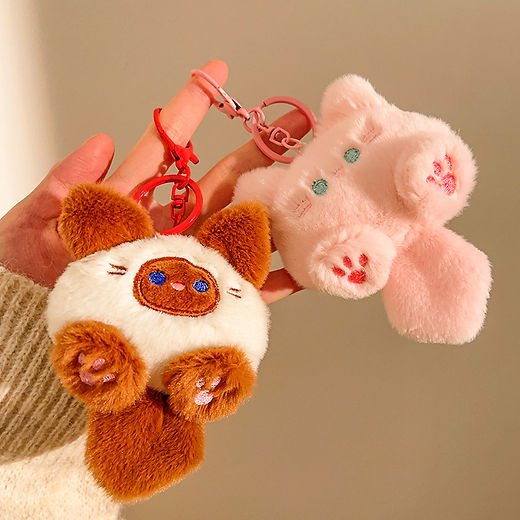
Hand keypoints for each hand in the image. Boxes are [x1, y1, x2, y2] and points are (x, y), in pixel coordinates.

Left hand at [0, 60, 308, 302]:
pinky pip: (238, 288)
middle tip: (291, 133)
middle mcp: (164, 228)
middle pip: (218, 184)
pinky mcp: (194, 299)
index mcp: (128, 200)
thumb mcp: (36, 219)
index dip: (189, 108)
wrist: (30, 327)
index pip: (166, 146)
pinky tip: (298, 269)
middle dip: (255, 157)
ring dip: (272, 211)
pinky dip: (271, 280)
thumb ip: (68, 183)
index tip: (215, 74)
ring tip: (305, 193)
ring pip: (236, 230)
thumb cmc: (23, 271)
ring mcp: (182, 262)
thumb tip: (99, 142)